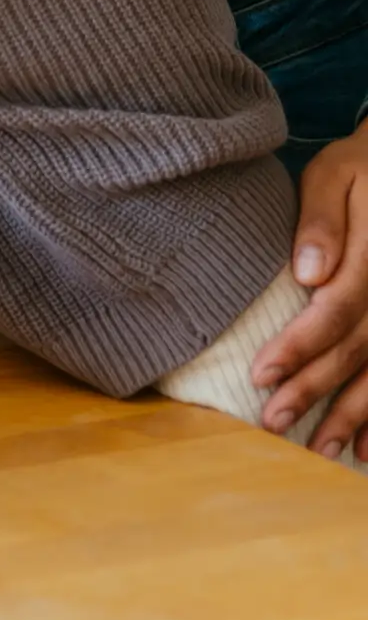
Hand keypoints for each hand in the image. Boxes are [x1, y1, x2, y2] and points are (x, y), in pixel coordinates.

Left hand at [252, 121, 367, 460]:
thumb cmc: (360, 169)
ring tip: (320, 450)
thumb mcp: (336, 174)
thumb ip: (322, 219)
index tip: (261, 374)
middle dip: (315, 390)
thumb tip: (307, 273)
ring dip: (354, 416)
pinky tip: (366, 449)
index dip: (300, 346)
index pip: (336, 310)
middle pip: (358, 348)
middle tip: (273, 424)